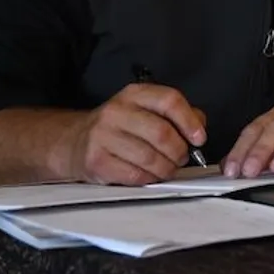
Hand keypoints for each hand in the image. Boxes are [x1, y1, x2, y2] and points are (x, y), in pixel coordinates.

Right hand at [55, 83, 207, 184]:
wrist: (74, 141)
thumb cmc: (119, 127)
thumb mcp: (145, 110)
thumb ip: (175, 115)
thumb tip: (199, 128)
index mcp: (134, 94)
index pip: (169, 100)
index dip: (189, 121)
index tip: (199, 138)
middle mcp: (116, 111)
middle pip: (161, 132)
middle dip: (179, 151)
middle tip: (182, 158)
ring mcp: (103, 136)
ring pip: (149, 157)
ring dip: (166, 168)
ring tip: (168, 169)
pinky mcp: (96, 161)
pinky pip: (134, 175)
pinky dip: (150, 179)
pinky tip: (151, 176)